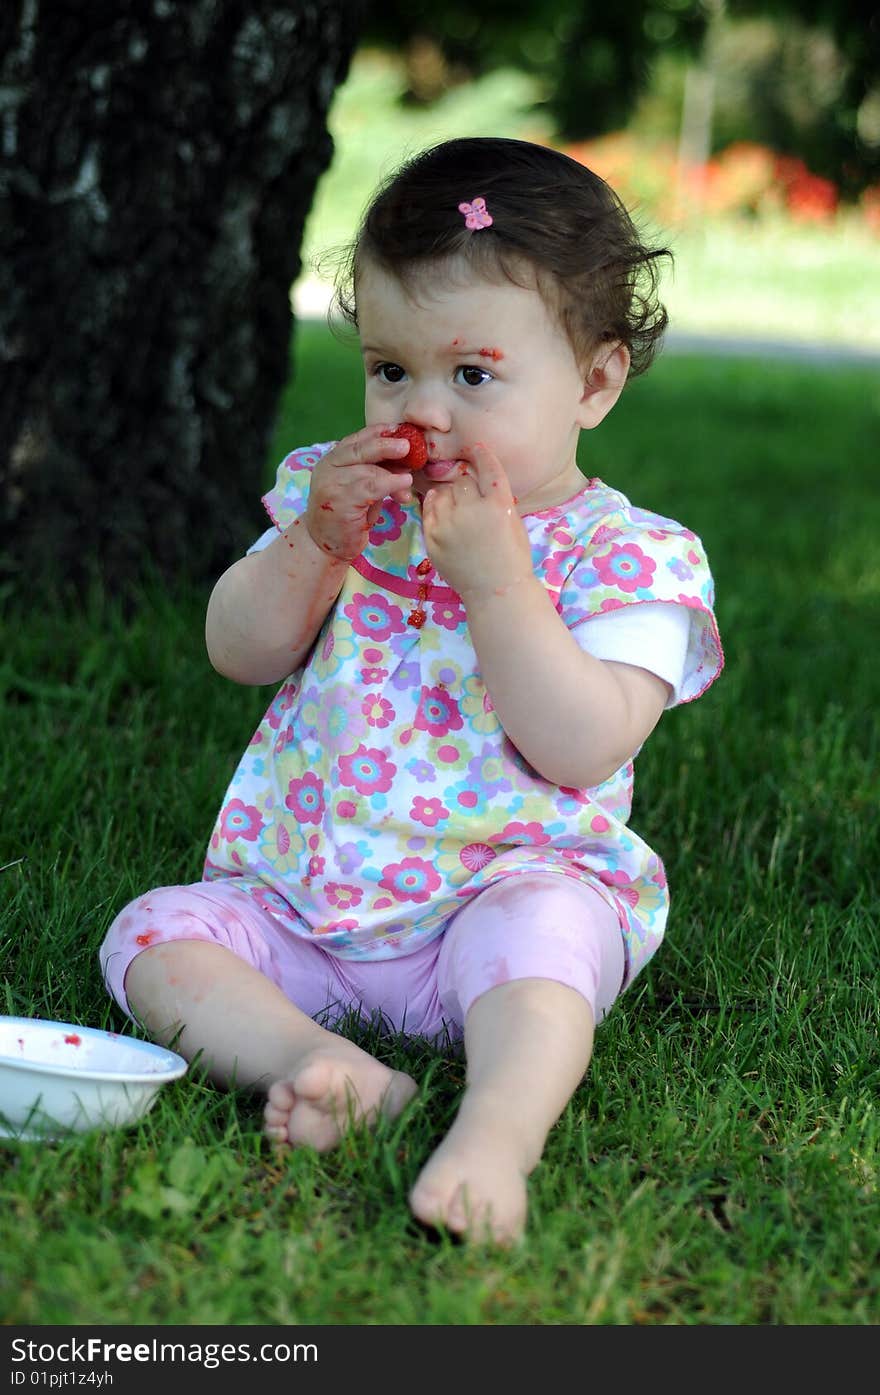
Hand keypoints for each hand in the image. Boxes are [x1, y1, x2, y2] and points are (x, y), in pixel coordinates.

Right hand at [303, 426, 413, 560]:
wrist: (325, 544)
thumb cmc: (347, 515)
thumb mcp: (361, 488)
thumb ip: (376, 473)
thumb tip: (406, 464)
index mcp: (332, 459)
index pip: (356, 439)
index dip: (378, 433)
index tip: (398, 430)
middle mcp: (328, 467)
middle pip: (361, 449)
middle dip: (386, 445)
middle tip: (408, 446)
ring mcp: (332, 483)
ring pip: (368, 469)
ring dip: (393, 473)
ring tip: (409, 479)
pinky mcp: (341, 501)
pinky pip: (371, 487)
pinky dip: (391, 483)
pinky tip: (403, 485)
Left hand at [421, 444, 534, 600]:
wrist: (496, 591)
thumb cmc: (511, 557)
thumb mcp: (513, 521)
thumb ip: (495, 497)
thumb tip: (474, 477)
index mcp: (498, 504)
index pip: (488, 467)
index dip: (482, 455)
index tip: (477, 449)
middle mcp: (471, 511)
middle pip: (461, 481)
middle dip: (466, 485)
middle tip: (471, 498)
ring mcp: (448, 525)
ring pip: (442, 493)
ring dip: (449, 496)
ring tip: (457, 510)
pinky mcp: (432, 537)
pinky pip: (428, 510)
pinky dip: (435, 508)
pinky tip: (445, 514)